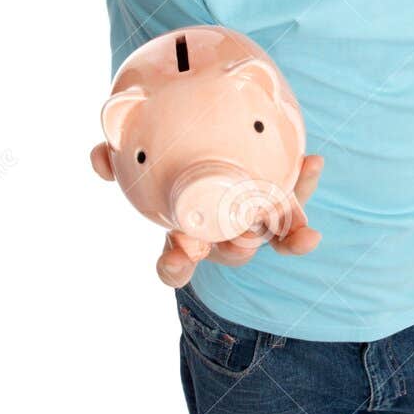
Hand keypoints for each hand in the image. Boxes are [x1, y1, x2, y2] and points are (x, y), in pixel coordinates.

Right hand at [90, 143, 325, 287]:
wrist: (208, 145)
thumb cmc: (167, 167)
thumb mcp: (136, 165)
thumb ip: (115, 161)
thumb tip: (99, 159)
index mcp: (184, 237)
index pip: (175, 267)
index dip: (175, 267)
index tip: (178, 258)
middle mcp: (221, 237)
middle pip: (231, 255)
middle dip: (235, 250)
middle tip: (239, 239)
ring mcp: (254, 222)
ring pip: (271, 234)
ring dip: (283, 229)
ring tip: (297, 224)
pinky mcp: (281, 203)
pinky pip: (296, 198)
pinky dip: (305, 182)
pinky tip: (313, 161)